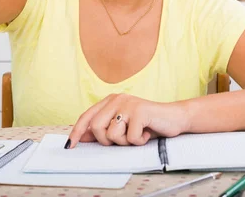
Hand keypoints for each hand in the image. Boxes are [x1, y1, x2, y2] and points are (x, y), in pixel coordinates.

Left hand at [66, 94, 188, 148]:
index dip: (77, 132)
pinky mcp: (139, 111)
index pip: (87, 117)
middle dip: (108, 141)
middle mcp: (117, 99)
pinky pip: (130, 137)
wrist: (174, 118)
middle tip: (123, 139)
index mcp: (110, 101)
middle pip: (97, 128)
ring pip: (112, 135)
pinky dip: (139, 141)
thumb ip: (104, 129)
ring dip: (125, 142)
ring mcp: (128, 104)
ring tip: (137, 133)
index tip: (70, 145)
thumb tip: (83, 137)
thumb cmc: (148, 124)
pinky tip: (146, 133)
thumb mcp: (123, 127)